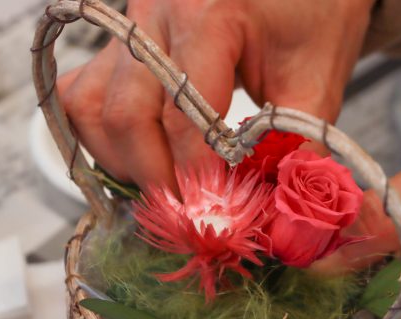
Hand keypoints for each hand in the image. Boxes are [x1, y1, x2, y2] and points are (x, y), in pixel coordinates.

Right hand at [58, 0, 373, 189]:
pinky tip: (136, 155)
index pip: (185, 117)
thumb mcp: (316, 80)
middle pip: (125, 115)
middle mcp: (156, 14)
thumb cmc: (313, 19)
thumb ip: (292, 144)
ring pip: (91, 106)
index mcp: (209, 15)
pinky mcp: (123, 38)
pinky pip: (85, 91)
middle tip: (185, 214)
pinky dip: (101, 134)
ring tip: (163, 186)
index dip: (195, 176)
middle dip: (155, 178)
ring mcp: (131, 24)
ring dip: (121, 160)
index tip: (211, 216)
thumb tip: (265, 207)